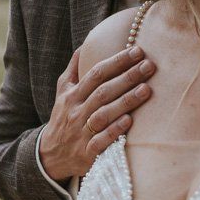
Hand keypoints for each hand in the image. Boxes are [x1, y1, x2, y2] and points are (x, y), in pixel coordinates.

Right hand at [40, 46, 154, 181]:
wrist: (50, 156)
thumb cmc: (63, 118)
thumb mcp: (62, 92)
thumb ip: (74, 69)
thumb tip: (85, 44)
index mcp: (73, 95)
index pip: (96, 73)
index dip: (116, 61)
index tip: (137, 51)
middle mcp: (76, 111)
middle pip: (103, 92)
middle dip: (127, 77)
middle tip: (149, 65)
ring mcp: (81, 132)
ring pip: (103, 114)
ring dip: (125, 102)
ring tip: (146, 90)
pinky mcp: (87, 153)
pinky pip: (100, 141)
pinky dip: (114, 131)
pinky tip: (129, 121)